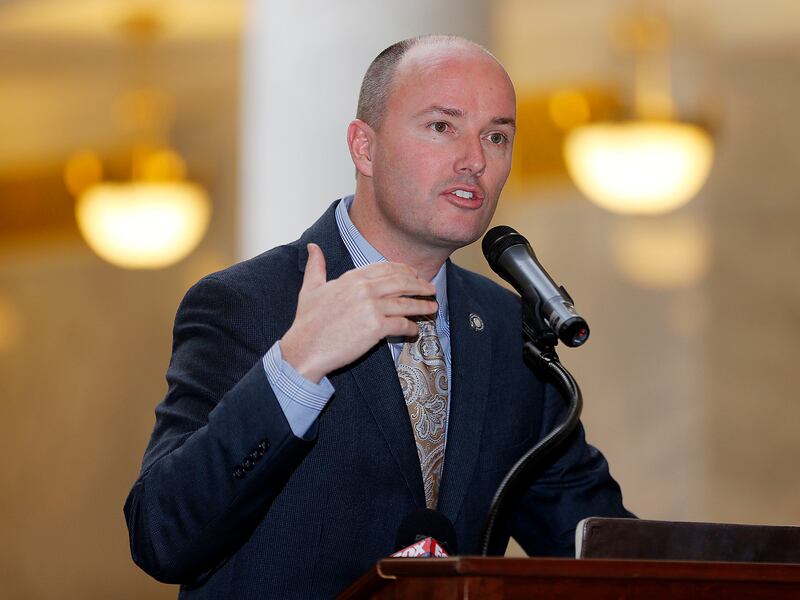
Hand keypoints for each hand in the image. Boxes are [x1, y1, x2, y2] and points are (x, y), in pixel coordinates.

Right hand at [281, 243, 437, 382]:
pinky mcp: (376, 328)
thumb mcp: (310, 288)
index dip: (405, 270)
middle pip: (402, 282)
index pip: (386, 268)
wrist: (304, 348)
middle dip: (420, 285)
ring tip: (432, 307)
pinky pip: (401, 324)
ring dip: (422, 306)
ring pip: (406, 303)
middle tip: (431, 289)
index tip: (415, 274)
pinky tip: (414, 330)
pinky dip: (411, 327)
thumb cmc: (307, 322)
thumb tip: (313, 247)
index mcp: (352, 278)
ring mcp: (371, 307)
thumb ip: (316, 266)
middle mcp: (364, 289)